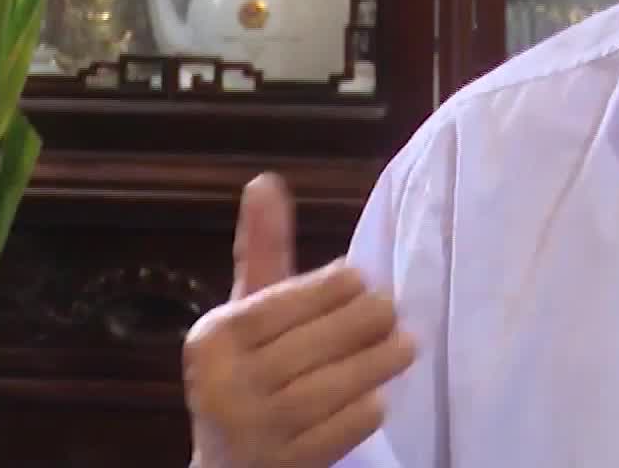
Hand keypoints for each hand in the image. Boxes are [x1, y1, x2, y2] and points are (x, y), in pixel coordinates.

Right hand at [185, 173, 415, 467]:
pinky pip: (338, 431)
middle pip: (312, 343)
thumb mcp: (246, 314)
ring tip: (405, 346)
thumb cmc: (249, 375)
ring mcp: (252, 433)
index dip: (331, 288)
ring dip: (376, 363)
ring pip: (330, 387)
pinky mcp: (283, 467)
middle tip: (393, 312)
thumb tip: (265, 180)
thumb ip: (264, 251)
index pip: (283, 301)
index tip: (363, 279)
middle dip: (361, 324)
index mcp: (213, 337)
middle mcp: (223, 385)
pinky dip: (364, 411)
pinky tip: (380, 397)